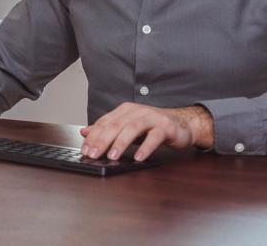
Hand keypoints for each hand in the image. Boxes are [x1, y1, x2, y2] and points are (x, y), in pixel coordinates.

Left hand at [78, 103, 214, 161]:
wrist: (182, 124)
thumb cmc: (152, 126)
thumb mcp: (127, 127)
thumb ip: (107, 129)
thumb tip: (84, 132)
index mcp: (126, 110)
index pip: (105, 121)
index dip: (94, 136)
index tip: (85, 150)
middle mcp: (138, 111)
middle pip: (117, 124)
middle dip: (103, 140)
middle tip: (94, 154)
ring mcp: (152, 118)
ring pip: (133, 128)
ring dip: (121, 142)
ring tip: (113, 156)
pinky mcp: (166, 127)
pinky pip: (154, 137)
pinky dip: (146, 147)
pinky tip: (138, 157)